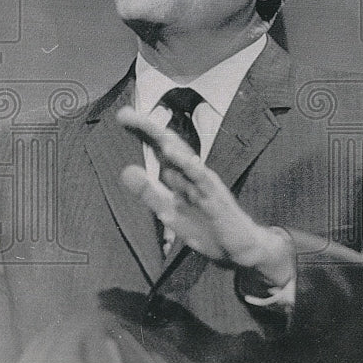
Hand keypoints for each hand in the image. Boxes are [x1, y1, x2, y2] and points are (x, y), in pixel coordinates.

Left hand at [117, 106, 294, 290]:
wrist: (240, 248)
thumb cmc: (206, 227)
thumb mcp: (169, 211)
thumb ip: (148, 192)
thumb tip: (124, 169)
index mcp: (179, 176)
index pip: (158, 149)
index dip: (141, 133)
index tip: (122, 116)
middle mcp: (191, 174)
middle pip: (168, 146)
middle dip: (148, 129)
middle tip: (124, 114)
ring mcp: (204, 184)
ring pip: (185, 159)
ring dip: (168, 144)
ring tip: (149, 128)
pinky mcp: (216, 197)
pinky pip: (202, 179)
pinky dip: (191, 166)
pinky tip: (180, 157)